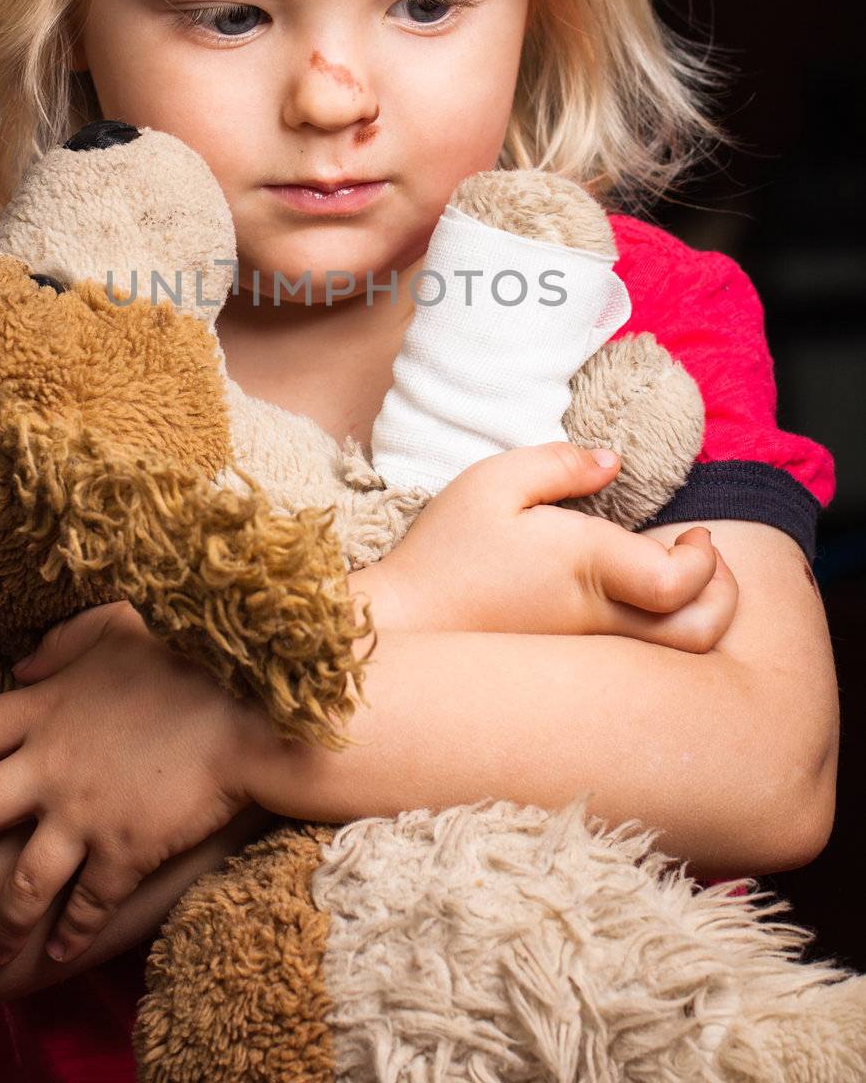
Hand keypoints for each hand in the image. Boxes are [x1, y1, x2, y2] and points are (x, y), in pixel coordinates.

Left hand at [0, 602, 259, 967]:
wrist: (242, 709)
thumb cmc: (183, 659)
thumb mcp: (115, 627)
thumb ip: (63, 643)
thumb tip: (25, 666)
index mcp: (41, 712)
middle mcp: (48, 768)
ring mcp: (83, 815)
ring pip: (20, 884)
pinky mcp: (124, 851)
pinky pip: (87, 904)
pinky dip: (72, 932)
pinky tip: (63, 951)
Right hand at [380, 442, 738, 651]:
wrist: (405, 626)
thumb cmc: (446, 549)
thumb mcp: (493, 481)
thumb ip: (560, 464)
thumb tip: (614, 462)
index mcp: (585, 565)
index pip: (680, 584)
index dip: (707, 561)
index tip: (695, 533)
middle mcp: (598, 616)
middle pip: (699, 633)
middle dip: (724, 596)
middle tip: (703, 559)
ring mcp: (589, 650)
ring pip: (679, 657)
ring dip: (700, 616)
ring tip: (676, 577)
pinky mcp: (576, 667)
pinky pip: (645, 662)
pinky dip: (665, 633)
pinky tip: (637, 600)